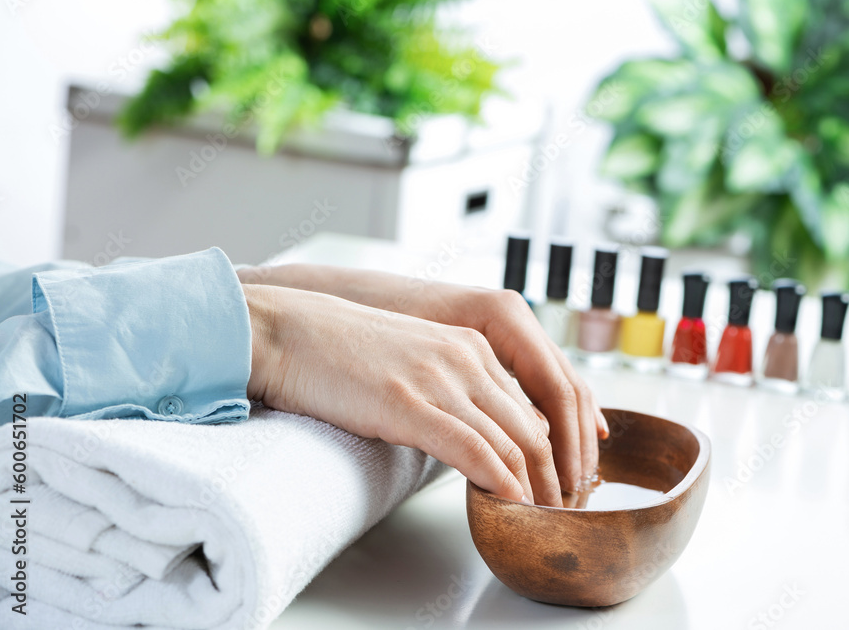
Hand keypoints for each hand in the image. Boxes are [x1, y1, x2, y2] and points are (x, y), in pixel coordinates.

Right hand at [243, 283, 563, 505]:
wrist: (287, 330)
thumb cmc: (342, 352)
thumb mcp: (415, 359)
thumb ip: (452, 386)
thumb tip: (475, 433)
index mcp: (472, 345)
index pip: (535, 403)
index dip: (554, 449)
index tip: (556, 481)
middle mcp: (466, 358)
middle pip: (535, 427)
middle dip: (555, 474)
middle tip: (560, 509)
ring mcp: (440, 380)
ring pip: (513, 442)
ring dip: (536, 487)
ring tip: (543, 517)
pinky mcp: (410, 406)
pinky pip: (474, 451)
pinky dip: (501, 483)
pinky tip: (512, 505)